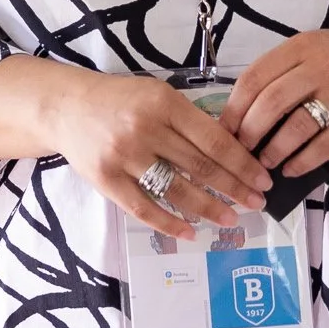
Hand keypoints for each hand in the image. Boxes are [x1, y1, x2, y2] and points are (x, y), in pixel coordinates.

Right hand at [49, 69, 272, 239]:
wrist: (66, 107)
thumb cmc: (119, 100)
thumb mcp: (157, 95)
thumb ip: (188, 120)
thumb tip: (232, 153)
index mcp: (164, 104)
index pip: (213, 139)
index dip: (242, 163)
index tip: (262, 179)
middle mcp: (145, 129)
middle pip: (200, 167)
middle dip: (234, 189)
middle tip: (257, 204)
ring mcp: (124, 156)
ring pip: (176, 190)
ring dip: (208, 209)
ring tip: (230, 220)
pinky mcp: (106, 180)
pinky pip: (144, 208)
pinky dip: (169, 224)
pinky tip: (190, 232)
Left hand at [221, 29, 328, 181]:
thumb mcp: (313, 51)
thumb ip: (283, 73)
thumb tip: (243, 113)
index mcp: (301, 47)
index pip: (255, 76)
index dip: (235, 107)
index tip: (225, 129)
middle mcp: (321, 66)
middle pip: (272, 102)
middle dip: (250, 132)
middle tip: (243, 150)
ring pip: (297, 126)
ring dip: (275, 150)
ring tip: (265, 162)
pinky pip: (325, 146)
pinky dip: (303, 162)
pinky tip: (291, 169)